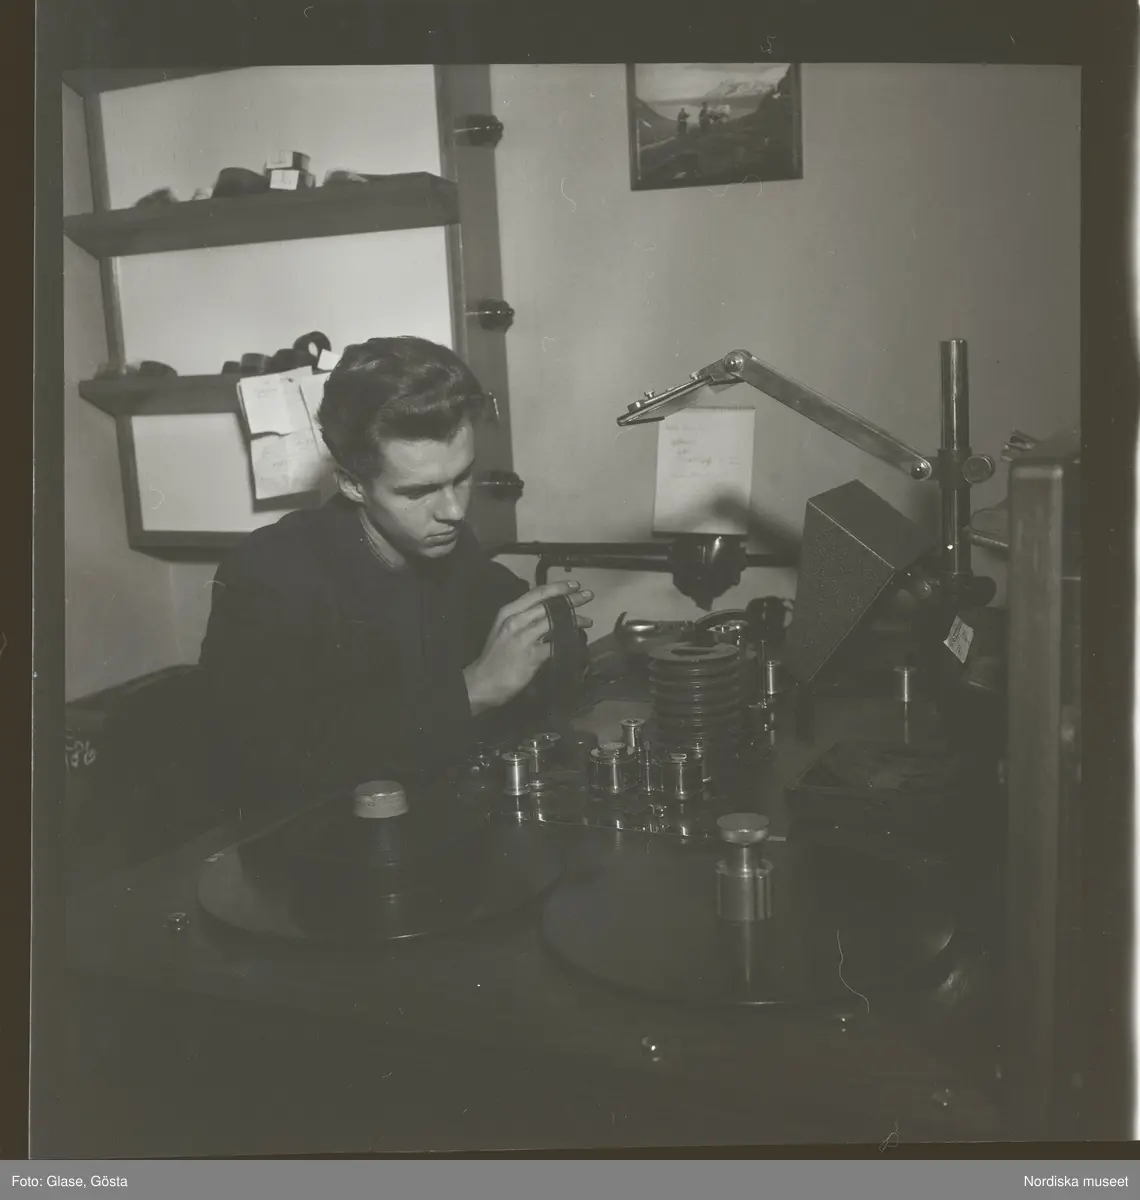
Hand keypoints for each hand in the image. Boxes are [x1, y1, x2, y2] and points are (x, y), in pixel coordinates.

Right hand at [464, 581, 593, 714]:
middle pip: (549, 605)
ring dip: (575, 620)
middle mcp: (516, 621)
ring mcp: (524, 638)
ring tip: (588, 621)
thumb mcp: (504, 630)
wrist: (483, 682)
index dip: (558, 587)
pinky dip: (570, 642)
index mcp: (508, 612)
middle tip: (588, 595)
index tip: (574, 585)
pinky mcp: (532, 655)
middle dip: (572, 599)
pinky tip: (577, 643)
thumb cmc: (495, 657)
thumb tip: (548, 612)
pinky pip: (557, 644)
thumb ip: (523, 619)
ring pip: (555, 621)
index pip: (537, 593)